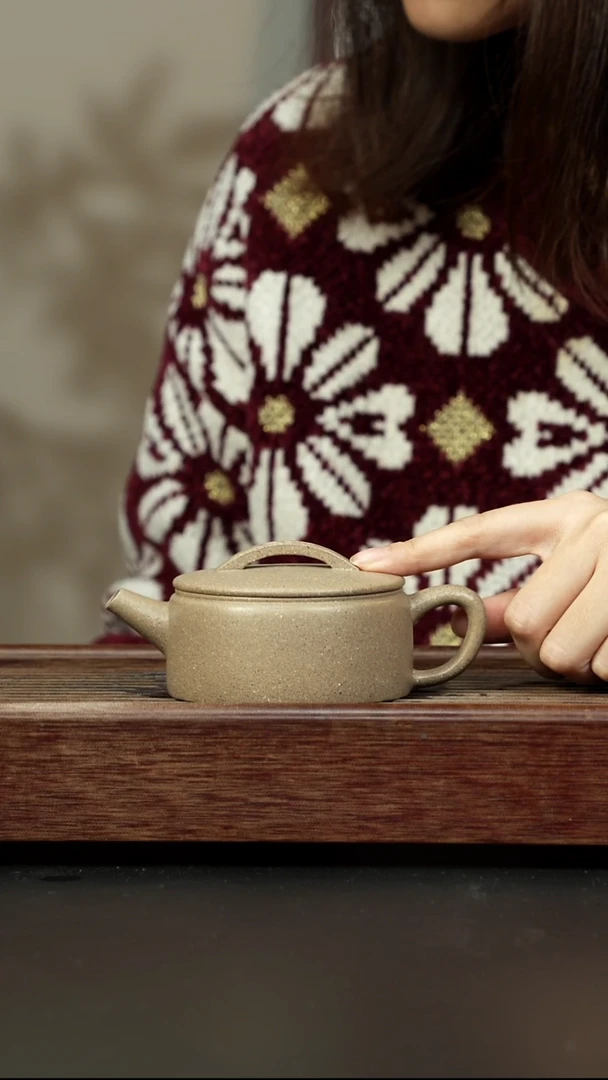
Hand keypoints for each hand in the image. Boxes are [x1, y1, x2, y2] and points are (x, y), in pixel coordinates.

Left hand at [352, 492, 607, 683]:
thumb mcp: (582, 560)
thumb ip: (523, 587)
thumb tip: (456, 618)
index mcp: (567, 514)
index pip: (480, 532)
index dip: (420, 551)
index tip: (365, 566)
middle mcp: (594, 528)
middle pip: (522, 622)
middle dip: (542, 644)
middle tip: (578, 630)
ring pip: (559, 652)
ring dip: (581, 662)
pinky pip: (604, 668)